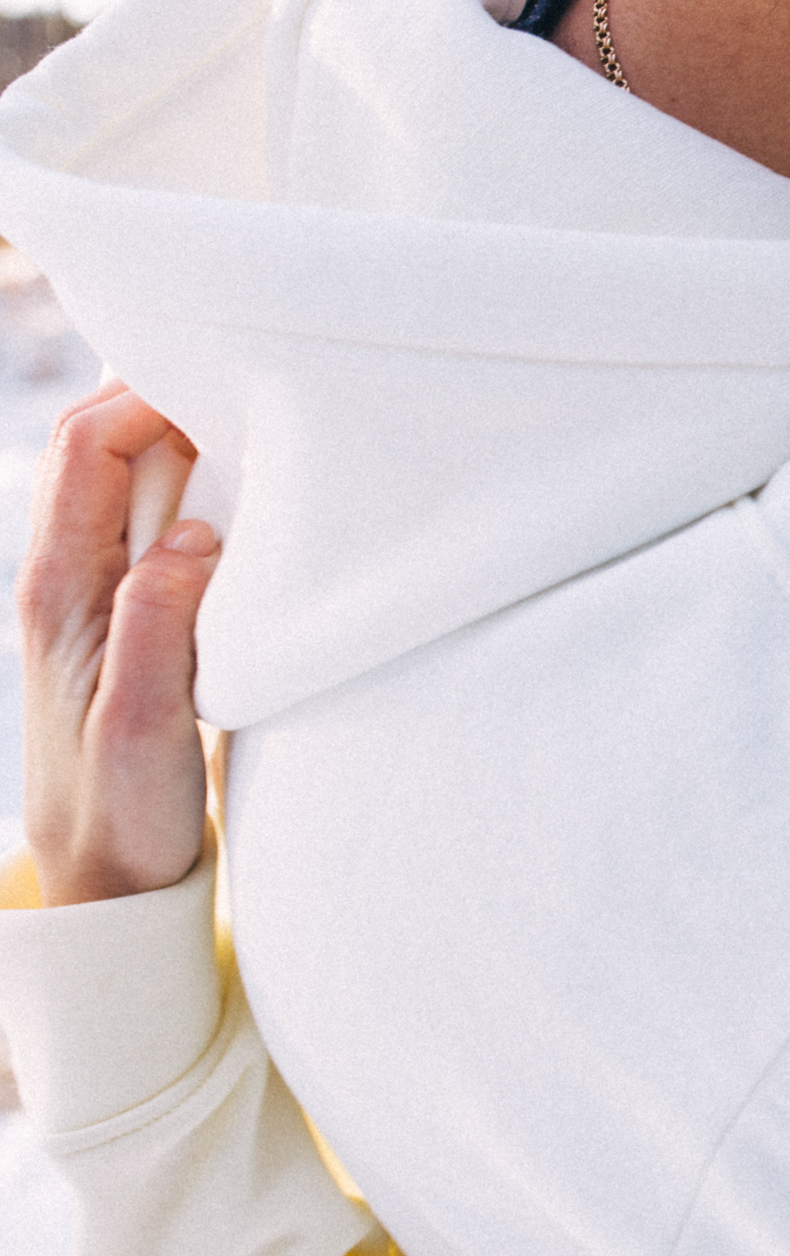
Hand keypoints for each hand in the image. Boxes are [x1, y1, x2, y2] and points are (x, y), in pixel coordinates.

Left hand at [16, 384, 219, 905]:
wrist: (106, 881)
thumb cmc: (123, 810)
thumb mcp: (144, 725)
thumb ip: (161, 621)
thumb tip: (197, 531)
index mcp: (59, 587)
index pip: (92, 446)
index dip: (150, 392)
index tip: (231, 378)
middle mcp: (69, 574)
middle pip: (106, 441)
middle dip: (167, 391)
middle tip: (254, 373)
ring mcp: (100, 591)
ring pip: (136, 475)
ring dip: (190, 438)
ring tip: (263, 415)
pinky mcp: (135, 612)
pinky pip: (162, 519)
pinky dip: (205, 486)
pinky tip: (254, 491)